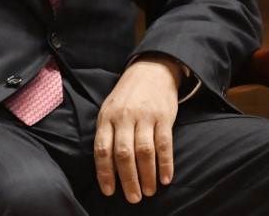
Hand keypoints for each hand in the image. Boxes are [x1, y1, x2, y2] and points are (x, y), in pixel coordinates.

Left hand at [94, 54, 181, 202]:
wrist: (151, 70)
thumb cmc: (127, 96)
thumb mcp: (110, 109)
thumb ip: (107, 133)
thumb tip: (107, 169)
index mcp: (107, 117)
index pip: (103, 149)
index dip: (105, 173)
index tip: (109, 192)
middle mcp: (124, 117)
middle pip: (124, 153)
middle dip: (128, 179)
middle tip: (133, 198)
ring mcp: (145, 116)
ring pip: (144, 151)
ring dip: (147, 175)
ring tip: (149, 191)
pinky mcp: (164, 116)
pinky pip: (164, 144)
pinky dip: (165, 164)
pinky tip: (166, 178)